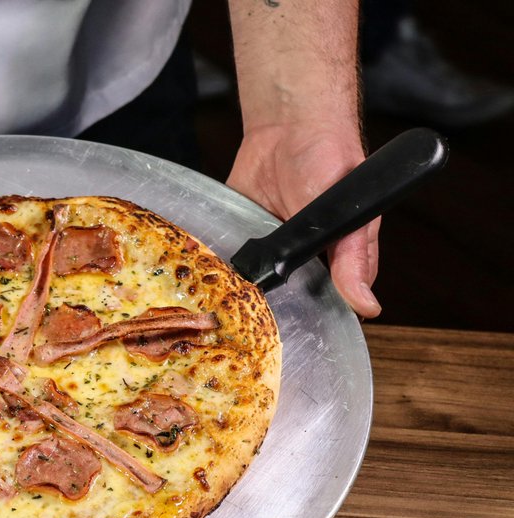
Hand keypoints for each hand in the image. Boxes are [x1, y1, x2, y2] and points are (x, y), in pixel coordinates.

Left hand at [227, 123, 381, 318]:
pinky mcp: (238, 233)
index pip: (325, 306)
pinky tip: (206, 277)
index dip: (311, 323)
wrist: (291, 125)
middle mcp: (299, 260)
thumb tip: (366, 304)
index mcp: (334, 261)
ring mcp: (266, 249)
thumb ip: (352, 260)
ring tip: (225, 305)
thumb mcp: (346, 217)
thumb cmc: (332, 165)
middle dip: (270, 312)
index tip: (294, 337)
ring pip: (250, 284)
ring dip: (238, 291)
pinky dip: (214, 264)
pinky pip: (224, 256)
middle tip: (254, 326)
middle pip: (284, 300)